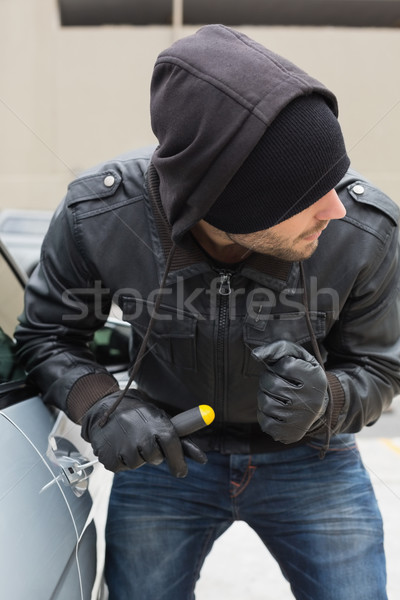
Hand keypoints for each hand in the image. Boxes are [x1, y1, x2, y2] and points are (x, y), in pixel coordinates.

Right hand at [81, 389, 206, 475]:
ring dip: (135, 456)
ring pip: (136, 464)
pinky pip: (120, 467)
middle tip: (144, 441)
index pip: (171, 444)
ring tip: (128, 439)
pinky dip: (119, 459)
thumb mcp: (161, 420)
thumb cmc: (139, 416)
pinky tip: (117, 444)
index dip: (178, 461)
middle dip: (152, 454)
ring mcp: (123, 446)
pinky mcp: (108, 456)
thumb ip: (182, 441)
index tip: (181, 472)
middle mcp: (141, 434)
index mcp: (156, 422)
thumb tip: (203, 459)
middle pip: (154, 458)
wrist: (106, 407)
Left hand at [252, 341, 328, 443]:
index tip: (288, 370)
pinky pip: (265, 423)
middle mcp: (311, 400)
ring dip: (264, 396)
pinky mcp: (291, 433)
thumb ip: (277, 348)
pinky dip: (264, 414)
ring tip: (276, 396)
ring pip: (265, 404)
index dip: (280, 366)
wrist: (318, 404)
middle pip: (271, 384)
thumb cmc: (302, 375)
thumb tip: (255, 355)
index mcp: (315, 378)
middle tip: (277, 382)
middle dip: (268, 380)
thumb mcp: (297, 356)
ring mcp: (301, 419)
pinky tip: (274, 410)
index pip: (285, 365)